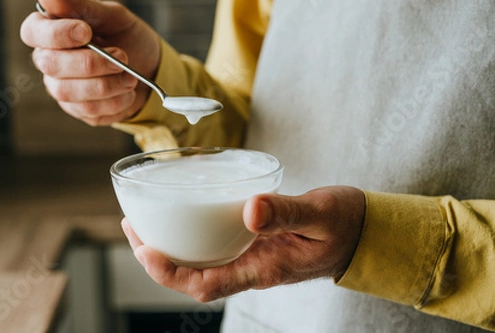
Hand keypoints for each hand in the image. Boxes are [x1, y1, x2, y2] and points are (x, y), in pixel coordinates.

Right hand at [20, 0, 160, 125]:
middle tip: (122, 56)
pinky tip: (128, 90)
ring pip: (68, 91)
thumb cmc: (126, 37)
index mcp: (51, 31)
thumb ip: (80, 6)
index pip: (32, 31)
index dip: (56, 34)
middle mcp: (50, 61)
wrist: (150, 66)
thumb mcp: (112, 15)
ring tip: (130, 76)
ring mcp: (62, 88)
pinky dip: (115, 100)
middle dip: (90, 62)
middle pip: (51, 65)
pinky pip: (89, 110)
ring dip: (106, 84)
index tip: (86, 32)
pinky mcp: (79, 110)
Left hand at [122, 186, 365, 301]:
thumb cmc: (345, 226)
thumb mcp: (322, 215)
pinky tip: (182, 214)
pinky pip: (215, 244)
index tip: (146, 249)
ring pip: (200, 261)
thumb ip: (289, 213)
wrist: (362, 232)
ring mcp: (251, 257)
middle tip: (132, 225)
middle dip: (157, 258)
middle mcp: (252, 267)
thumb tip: (250, 210)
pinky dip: (191, 232)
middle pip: (193, 276)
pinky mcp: (255, 242)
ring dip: (170, 245)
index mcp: (264, 269)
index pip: (206, 285)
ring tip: (145, 220)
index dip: (170, 273)